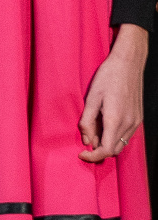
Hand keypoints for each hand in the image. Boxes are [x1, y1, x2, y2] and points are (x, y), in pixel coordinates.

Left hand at [79, 24, 147, 161]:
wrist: (128, 63)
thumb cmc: (108, 77)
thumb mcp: (91, 98)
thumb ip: (87, 121)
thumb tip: (86, 140)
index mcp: (115, 119)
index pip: (106, 150)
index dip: (92, 156)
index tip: (81, 153)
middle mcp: (129, 123)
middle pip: (114, 150)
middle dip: (98, 151)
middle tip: (86, 141)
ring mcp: (136, 121)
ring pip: (121, 144)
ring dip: (107, 144)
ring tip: (94, 131)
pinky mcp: (138, 117)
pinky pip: (126, 135)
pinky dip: (115, 137)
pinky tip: (105, 126)